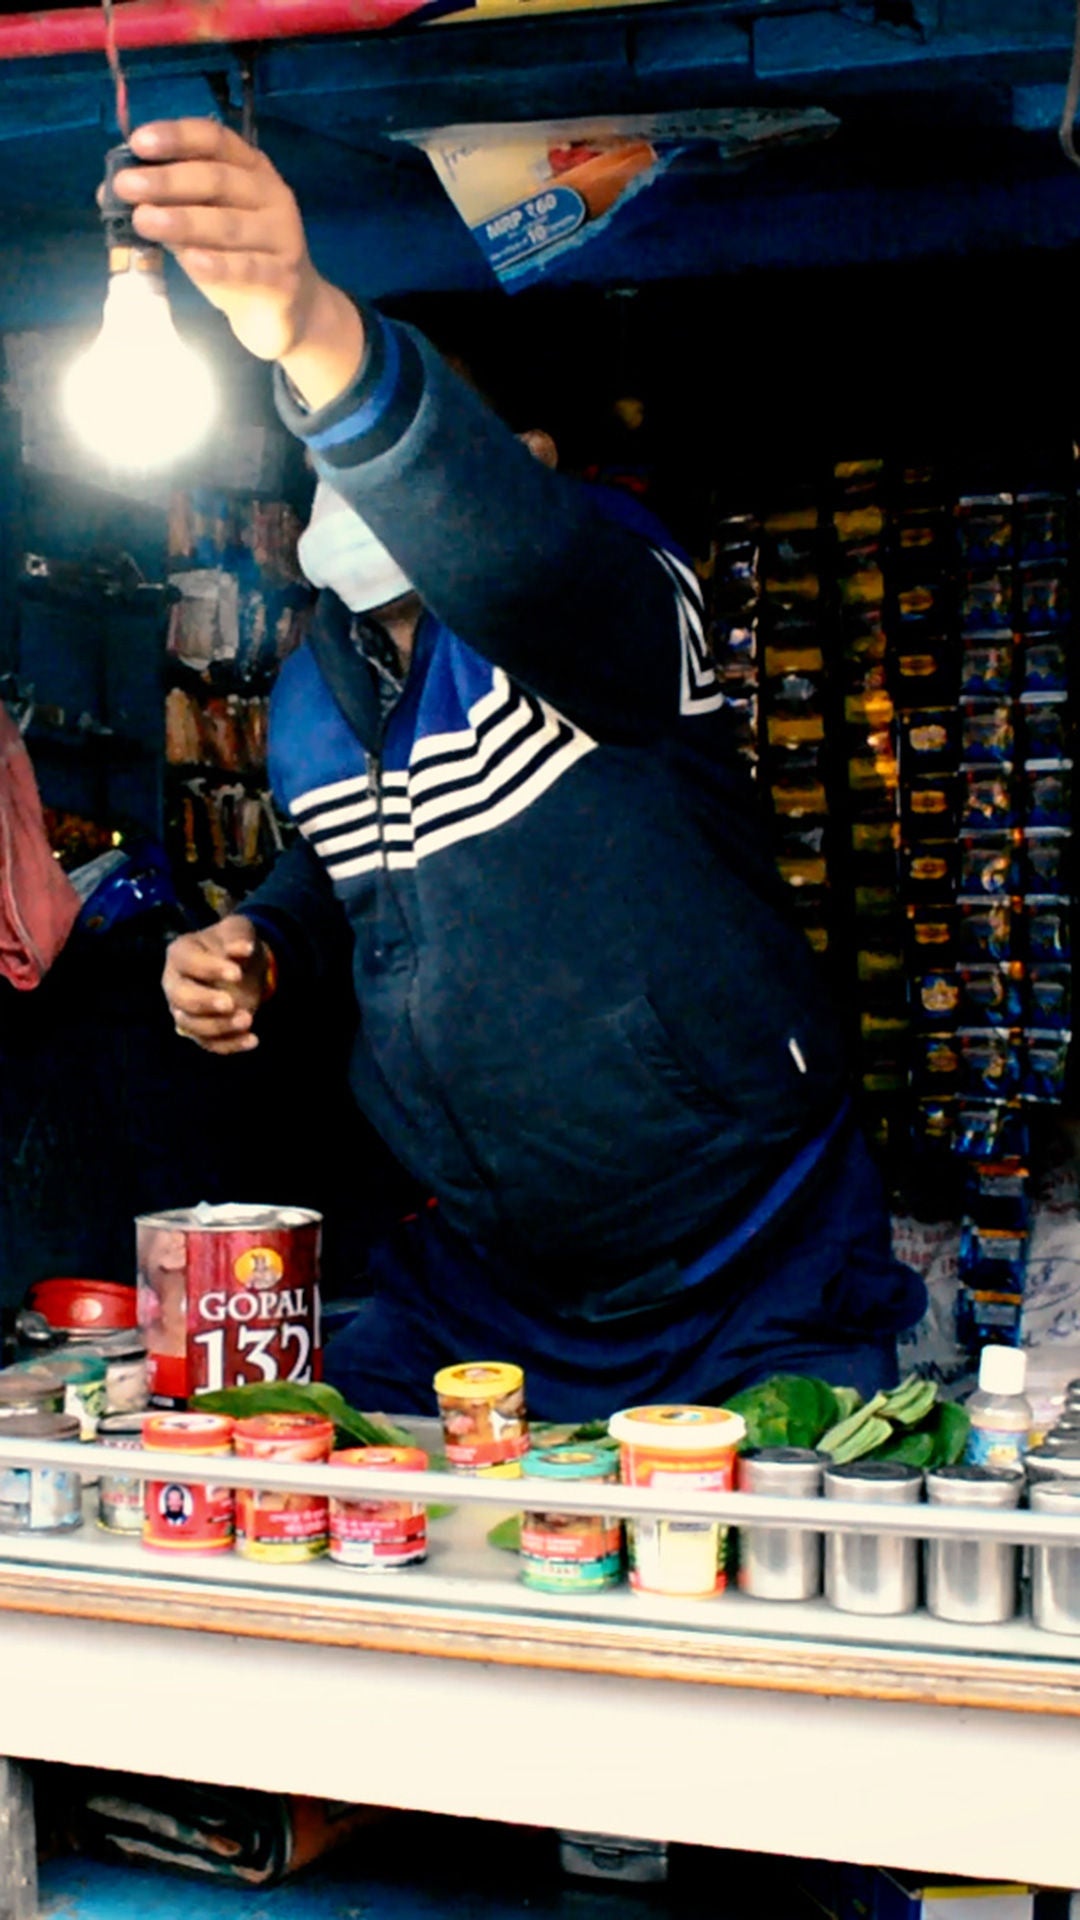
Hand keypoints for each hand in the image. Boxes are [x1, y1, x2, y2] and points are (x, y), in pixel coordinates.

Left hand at [112, 119, 364, 405]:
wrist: (288, 312)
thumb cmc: (237, 258)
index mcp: (251, 170)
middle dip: (167, 181)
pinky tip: (191, 260)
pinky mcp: (284, 280)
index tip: (138, 142)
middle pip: (217, 180)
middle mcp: (271, 196)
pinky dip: (218, 265)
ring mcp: (282, 238)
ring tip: (144, 221)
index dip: (177, 137)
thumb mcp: (199, 224)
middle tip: (127, 186)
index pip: (215, 141)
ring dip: (183, 220)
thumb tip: (108, 190)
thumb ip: (165, 204)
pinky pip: (247, 269)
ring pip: (228, 225)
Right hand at [163, 915, 270, 1054]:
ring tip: (248, 1021)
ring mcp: (183, 1009)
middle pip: (180, 997)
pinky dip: (229, 1045)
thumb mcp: (238, 930)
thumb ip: (238, 935)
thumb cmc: (232, 943)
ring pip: (190, 1025)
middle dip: (204, 1003)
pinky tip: (252, 1040)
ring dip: (218, 1027)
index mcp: (180, 953)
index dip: (209, 969)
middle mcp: (174, 983)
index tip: (237, 973)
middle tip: (231, 1003)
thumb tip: (243, 948)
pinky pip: (208, 1043)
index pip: (187, 962)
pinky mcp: (198, 1030)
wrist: (240, 965)